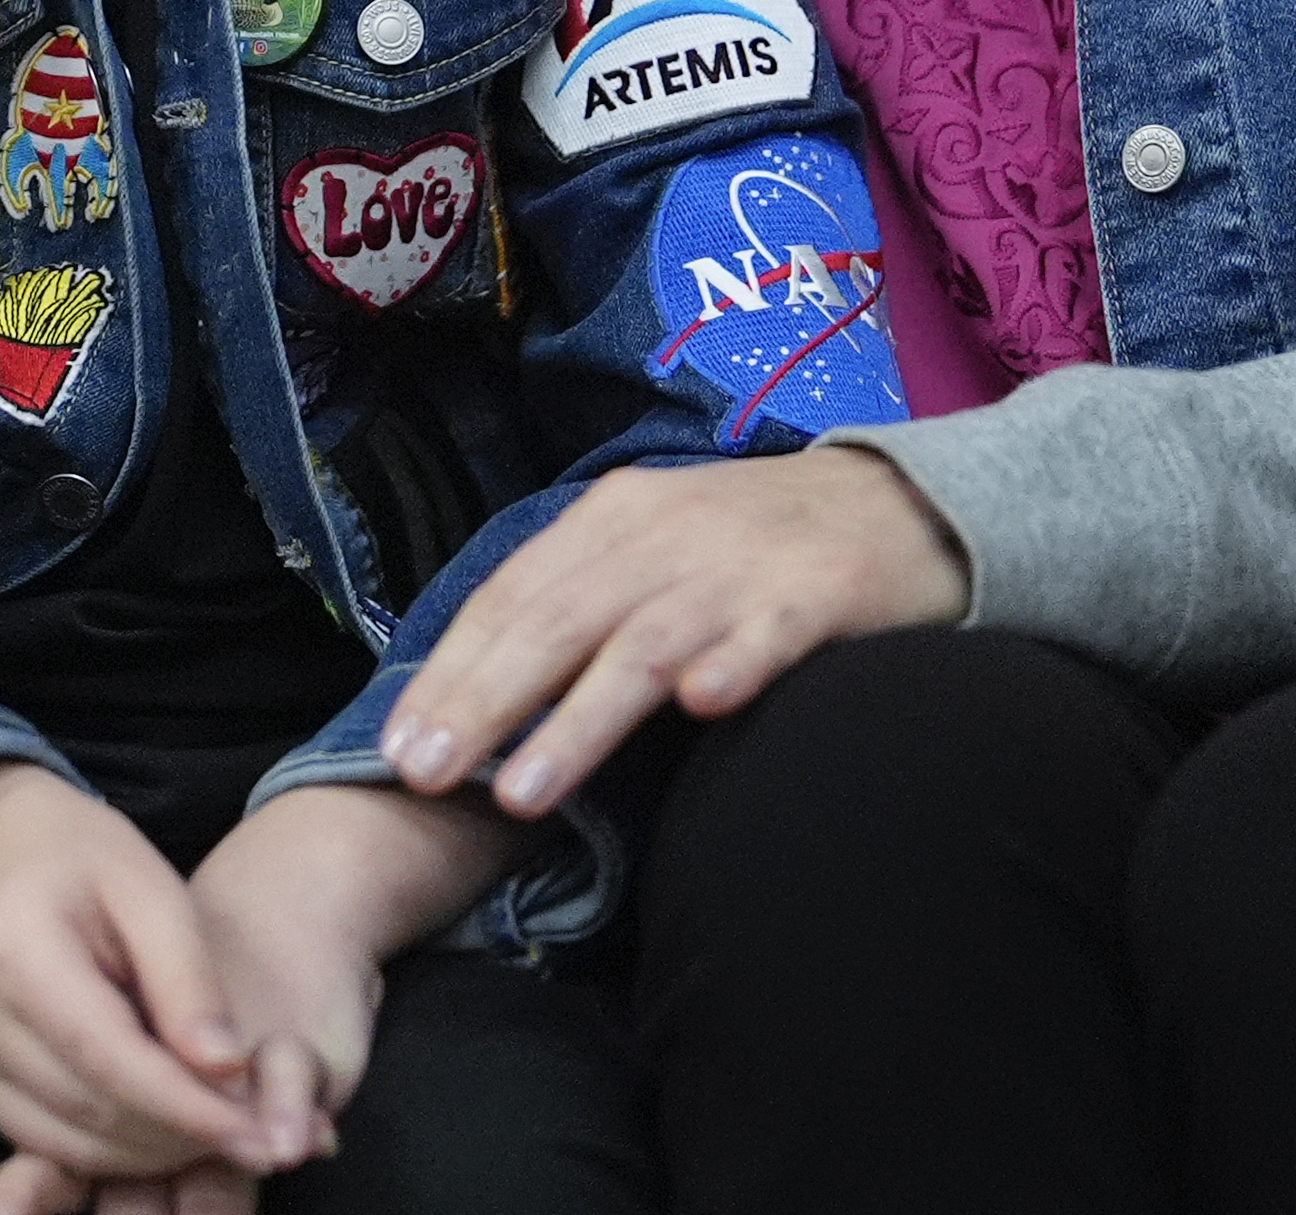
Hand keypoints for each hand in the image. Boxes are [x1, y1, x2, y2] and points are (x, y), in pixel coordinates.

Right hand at [0, 765, 289, 1209]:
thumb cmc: (81, 856)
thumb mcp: (151, 888)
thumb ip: (189, 979)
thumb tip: (227, 1071)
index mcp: (14, 947)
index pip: (110, 1057)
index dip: (189, 1108)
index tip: (260, 1136)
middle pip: (89, 1110)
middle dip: (180, 1137)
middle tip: (254, 1139)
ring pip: (66, 1143)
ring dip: (148, 1153)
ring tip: (213, 1131)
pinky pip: (39, 1139)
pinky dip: (106, 1148)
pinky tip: (156, 1127)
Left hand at [386, 442, 967, 819]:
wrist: (898, 504)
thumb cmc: (753, 548)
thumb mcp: (651, 552)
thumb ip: (578, 605)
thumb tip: (475, 690)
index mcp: (612, 518)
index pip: (510, 597)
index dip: (449, 672)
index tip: (396, 749)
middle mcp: (663, 533)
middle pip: (555, 621)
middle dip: (482, 704)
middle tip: (421, 778)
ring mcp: (739, 565)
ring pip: (642, 643)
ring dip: (578, 719)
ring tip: (521, 791)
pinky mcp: (816, 595)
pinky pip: (766, 634)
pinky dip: (730, 663)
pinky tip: (699, 708)